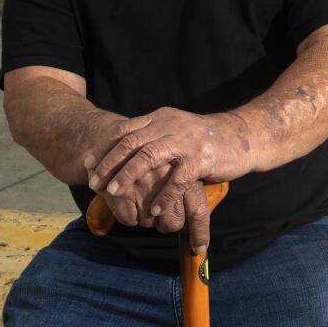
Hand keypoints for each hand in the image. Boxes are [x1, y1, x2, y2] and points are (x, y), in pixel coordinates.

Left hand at [87, 108, 250, 251]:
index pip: (125, 131)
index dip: (104, 148)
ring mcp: (185, 141)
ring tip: (114, 193)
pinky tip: (154, 210)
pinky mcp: (200, 158)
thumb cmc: (203, 138)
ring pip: (149, 157)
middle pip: (132, 143)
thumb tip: (123, 149)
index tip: (87, 163)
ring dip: (129, 176)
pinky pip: (177, 179)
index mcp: (160, 118)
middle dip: (110, 164)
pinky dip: (164, 195)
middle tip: (94, 182)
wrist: (239, 136)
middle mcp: (169, 125)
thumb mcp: (173, 129)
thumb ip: (151, 135)